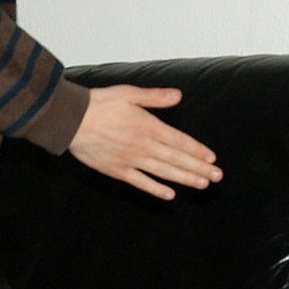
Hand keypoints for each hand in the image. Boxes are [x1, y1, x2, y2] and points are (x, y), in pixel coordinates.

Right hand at [69, 86, 221, 199]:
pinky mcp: (117, 170)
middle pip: (176, 159)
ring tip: (202, 185)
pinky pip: (141, 183)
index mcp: (148, 126)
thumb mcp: (129, 93)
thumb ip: (155, 97)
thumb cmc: (99, 103)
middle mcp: (143, 145)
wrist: (71, 120)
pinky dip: (156, 190)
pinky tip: (170, 195)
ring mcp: (130, 160)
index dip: (197, 150)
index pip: (179, 140)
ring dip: (184, 179)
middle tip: (217, 177)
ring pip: (163, 172)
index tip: (212, 158)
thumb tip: (178, 95)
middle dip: (199, 168)